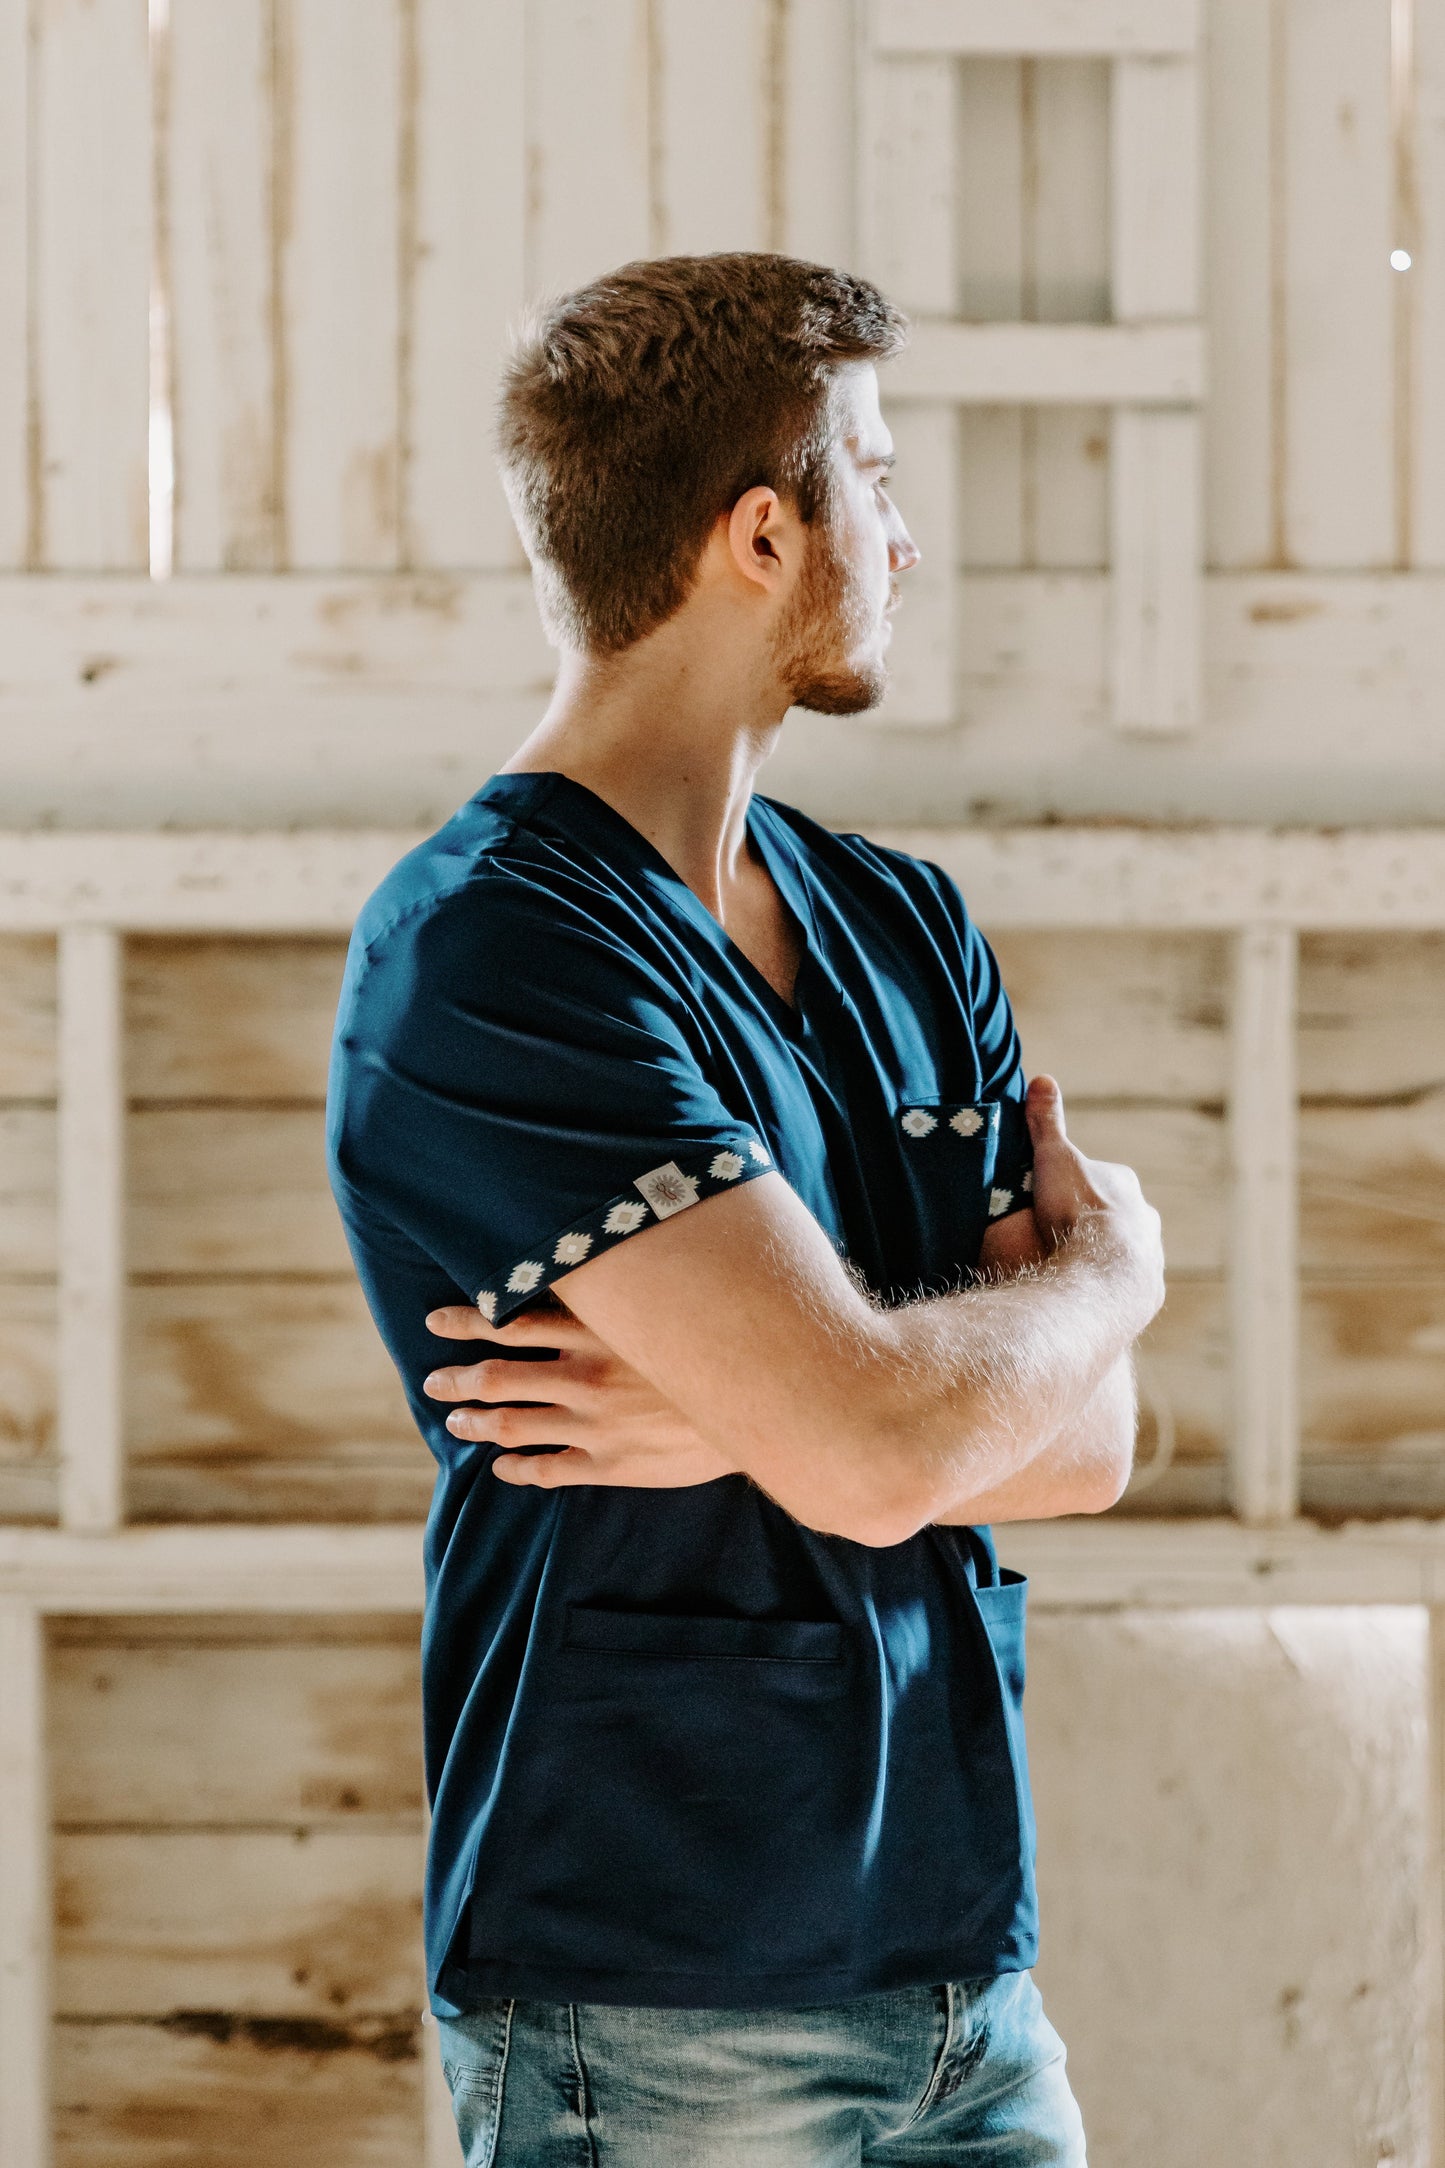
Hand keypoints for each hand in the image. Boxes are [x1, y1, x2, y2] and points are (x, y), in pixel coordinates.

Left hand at [421, 1293, 738, 1490]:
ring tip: (456, 1422)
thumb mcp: (667, 1302)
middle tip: (434, 1383)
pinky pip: (546, 1469)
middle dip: (458, 1381)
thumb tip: (595, 1259)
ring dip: (477, 1424)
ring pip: (512, 1425)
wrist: (762, 1406)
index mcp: (596, 1331)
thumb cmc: (718, 1343)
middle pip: (497, 1377)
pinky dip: (516, 1468)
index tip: (437, 1320)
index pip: (511, 1320)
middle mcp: (584, 1376)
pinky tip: (503, 1468)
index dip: (467, 1320)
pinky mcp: (610, 1465)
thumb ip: (627, 1289)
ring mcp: (593, 1424)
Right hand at [1024, 1074, 1163, 1326]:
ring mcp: (1150, 1258)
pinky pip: (1124, 1287)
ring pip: (1124, 1253)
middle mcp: (1147, 1219)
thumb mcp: (1053, 1158)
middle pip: (1116, 1216)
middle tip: (1055, 1237)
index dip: (1074, 1186)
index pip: (1099, 1179)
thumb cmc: (1077, 1211)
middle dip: (1092, 1224)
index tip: (1048, 1199)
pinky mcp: (1146, 1293)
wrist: (1102, 1274)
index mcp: (1124, 1184)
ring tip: (1067, 1270)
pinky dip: (1106, 1288)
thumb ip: (1047, 1123)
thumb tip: (1043, 1079)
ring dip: (1101, 1258)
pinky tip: (1083, 1295)